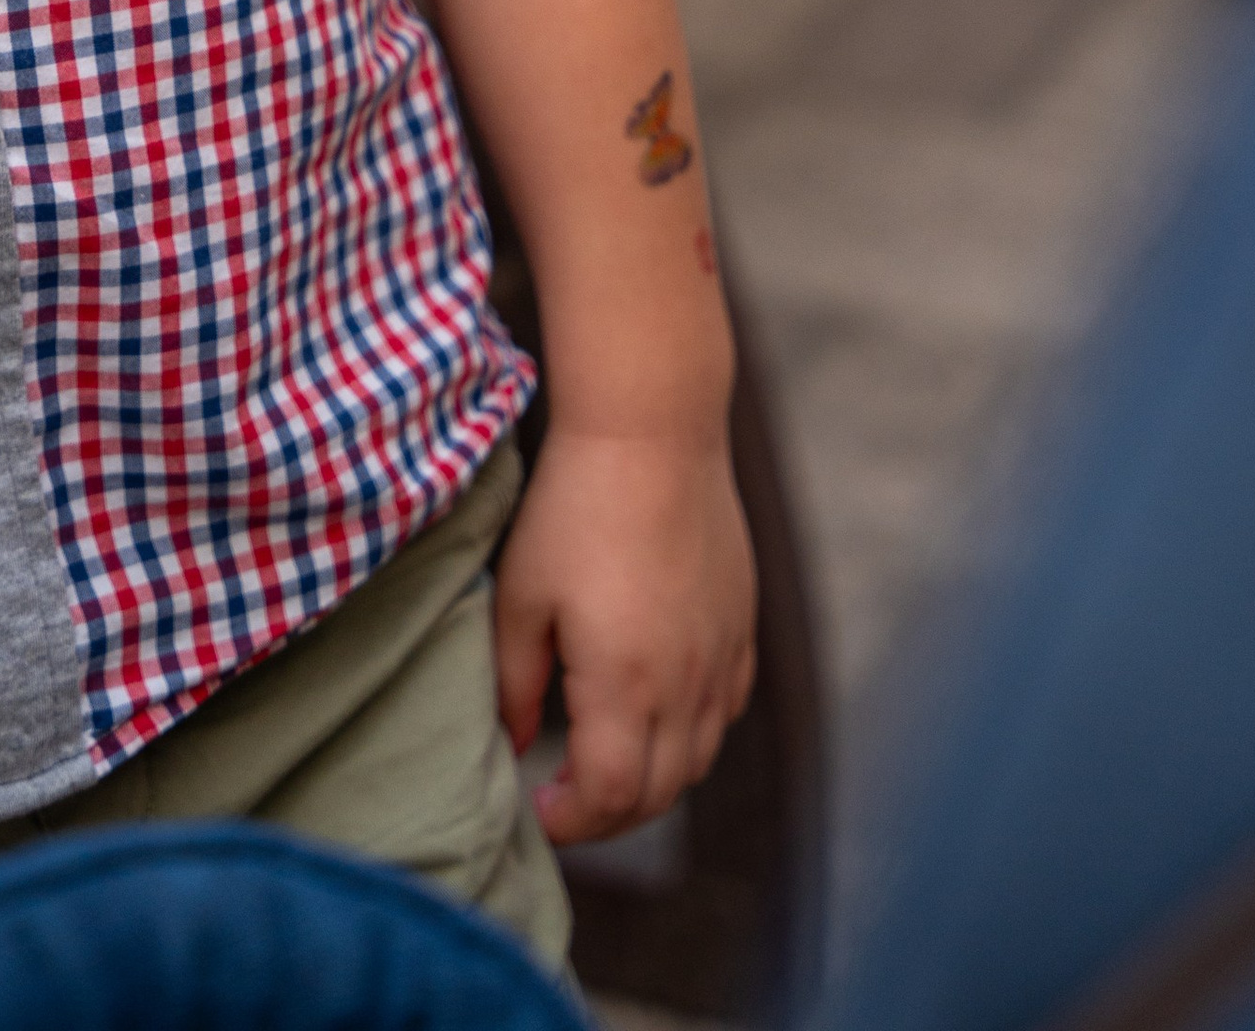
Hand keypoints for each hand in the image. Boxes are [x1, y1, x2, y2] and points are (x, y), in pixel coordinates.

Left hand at [493, 423, 756, 843]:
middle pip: (659, 794)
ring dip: (654, 781)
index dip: (572, 822)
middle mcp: (685, 685)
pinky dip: (694, 734)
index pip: (609, 797)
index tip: (539, 810)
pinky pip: (726, 709)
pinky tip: (659, 712)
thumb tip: (517, 743)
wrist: (653, 432)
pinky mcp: (740, 626)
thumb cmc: (574, 507)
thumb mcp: (521, 594)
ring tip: (606, 764)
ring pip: (700, 760)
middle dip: (609, 816)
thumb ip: (514, 682)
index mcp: (624, 684)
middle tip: (566, 802)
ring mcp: (721, 657)